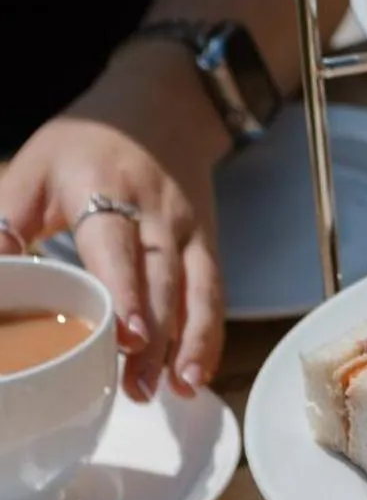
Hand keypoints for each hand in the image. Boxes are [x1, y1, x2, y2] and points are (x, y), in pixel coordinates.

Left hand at [0, 44, 228, 400]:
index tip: (129, 336)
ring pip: (197, 293)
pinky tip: (197, 371)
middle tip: (140, 387)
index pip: (118, 246)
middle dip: (158, 338)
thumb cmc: (84, 146)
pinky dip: (209, 335)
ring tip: (180, 388)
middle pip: (162, 281)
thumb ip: (6, 223)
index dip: (127, 292)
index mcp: (105, 187)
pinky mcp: (208, 247)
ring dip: (191, 344)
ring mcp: (190, 232)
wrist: (159, 110)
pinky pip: (213, 295)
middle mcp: (157, 213)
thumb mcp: (31, 169)